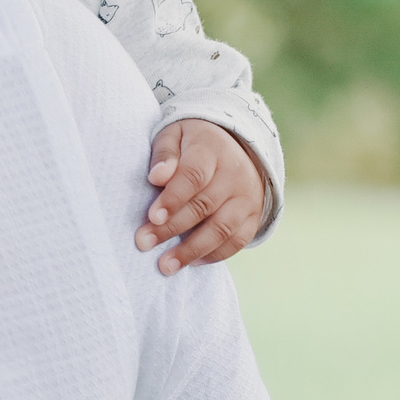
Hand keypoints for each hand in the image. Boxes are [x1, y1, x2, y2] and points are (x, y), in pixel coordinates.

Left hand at [134, 119, 264, 273]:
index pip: (194, 176)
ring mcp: (247, 197)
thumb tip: (156, 177)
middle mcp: (234, 174)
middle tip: (144, 243)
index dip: (173, 198)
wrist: (236, 145)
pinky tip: (192, 263)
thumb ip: (164, 154)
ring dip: (192, 250)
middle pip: (204, 205)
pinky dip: (215, 255)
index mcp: (212, 149)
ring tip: (166, 265)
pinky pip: (238, 241)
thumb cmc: (192, 143)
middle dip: (172, 228)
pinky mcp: (254, 216)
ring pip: (222, 228)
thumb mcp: (174, 135)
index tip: (152, 217)